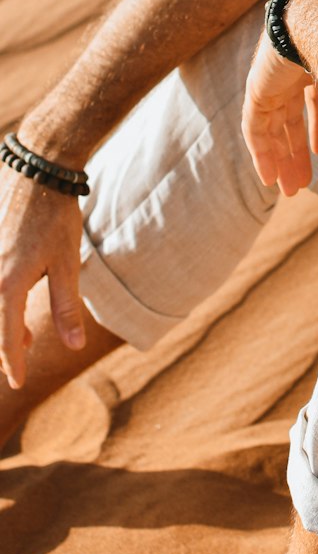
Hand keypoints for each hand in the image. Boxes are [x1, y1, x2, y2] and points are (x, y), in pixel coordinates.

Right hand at [0, 170, 85, 388]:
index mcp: (8, 284)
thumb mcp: (67, 263)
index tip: (18, 383)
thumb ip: (66, 306)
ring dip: (2, 320)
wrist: (37, 170)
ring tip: (21, 330)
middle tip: (22, 354)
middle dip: (4, 344)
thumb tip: (73, 345)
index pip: (4, 338)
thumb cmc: (56, 217)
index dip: (11, 363)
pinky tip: (13, 299)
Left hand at [242, 33, 317, 196]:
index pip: (313, 100)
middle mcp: (289, 70)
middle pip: (289, 118)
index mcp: (314, 61)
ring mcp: (271, 79)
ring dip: (280, 159)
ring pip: (272, 128)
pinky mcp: (257, 89)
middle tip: (302, 182)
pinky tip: (269, 179)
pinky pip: (254, 129)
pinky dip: (261, 154)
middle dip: (295, 151)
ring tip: (288, 190)